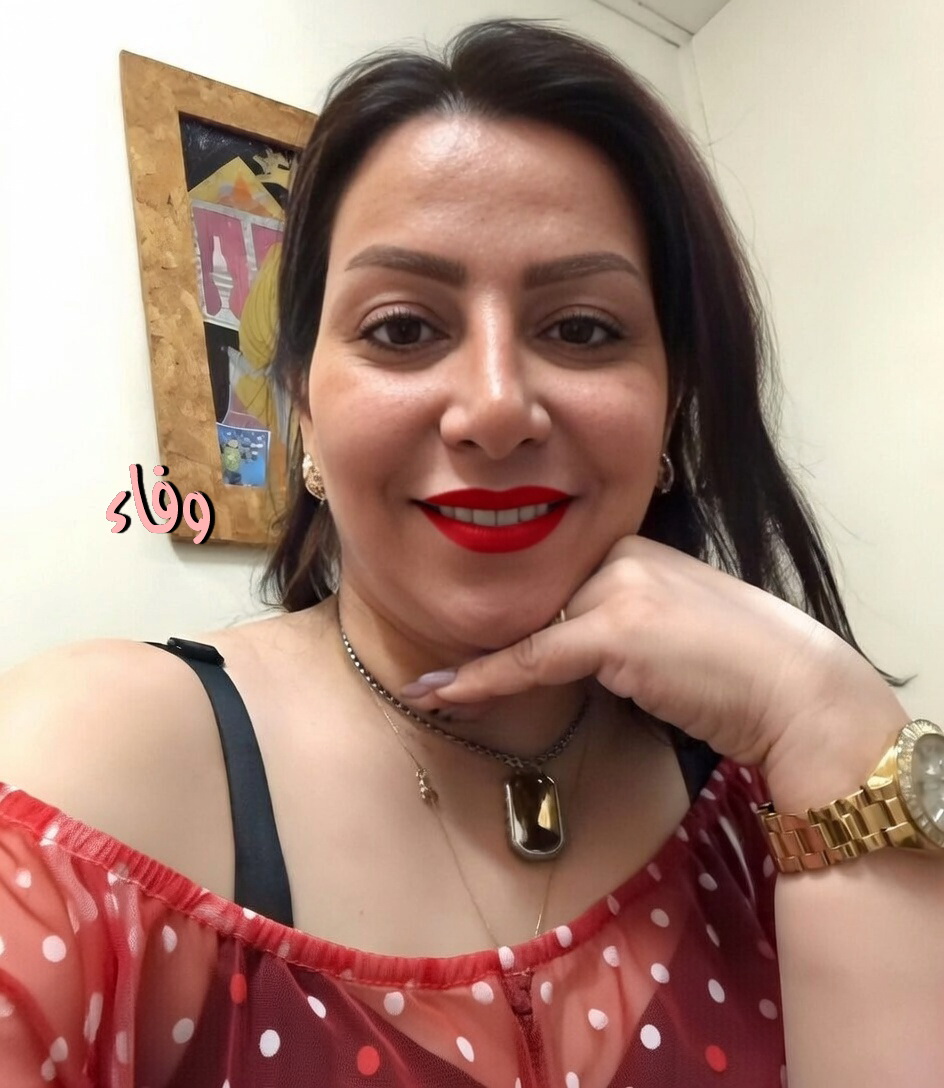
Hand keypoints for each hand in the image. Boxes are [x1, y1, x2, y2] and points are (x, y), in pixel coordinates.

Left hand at [404, 536, 902, 788]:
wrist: (798, 693)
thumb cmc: (741, 674)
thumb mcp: (668, 636)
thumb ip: (616, 631)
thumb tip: (561, 656)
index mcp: (634, 549)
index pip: (553, 586)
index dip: (506, 623)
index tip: (462, 651)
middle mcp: (622, 555)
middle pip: (534, 603)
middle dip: (484, 642)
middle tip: (433, 681)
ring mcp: (619, 587)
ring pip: (525, 629)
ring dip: (471, 668)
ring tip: (425, 692)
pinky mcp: (617, 627)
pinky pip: (532, 659)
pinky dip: (484, 681)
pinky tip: (443, 696)